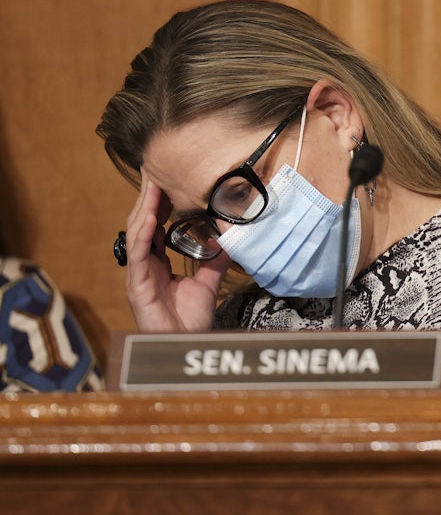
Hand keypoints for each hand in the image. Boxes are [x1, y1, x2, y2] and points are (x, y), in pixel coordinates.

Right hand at [123, 170, 230, 331]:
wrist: (185, 344)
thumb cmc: (190, 320)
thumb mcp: (207, 283)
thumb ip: (214, 262)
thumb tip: (228, 240)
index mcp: (158, 262)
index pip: (155, 225)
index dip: (159, 202)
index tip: (167, 179)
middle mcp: (145, 264)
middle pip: (143, 223)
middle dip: (149, 197)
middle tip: (155, 170)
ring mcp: (139, 274)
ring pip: (137, 233)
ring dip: (145, 208)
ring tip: (153, 185)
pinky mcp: (137, 285)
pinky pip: (139, 254)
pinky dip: (144, 234)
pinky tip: (150, 217)